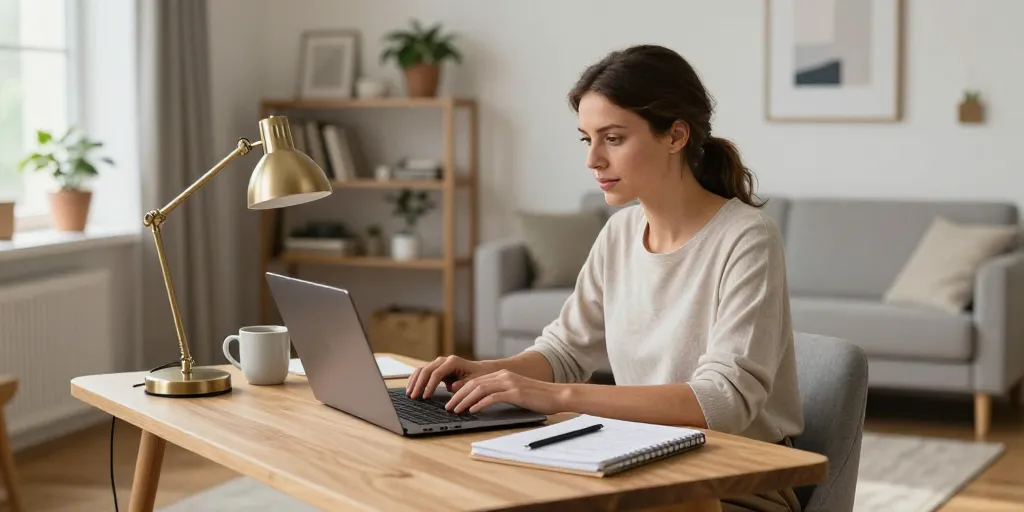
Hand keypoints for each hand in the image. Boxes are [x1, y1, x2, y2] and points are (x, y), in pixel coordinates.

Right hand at [406, 355, 494, 398]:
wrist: (480, 370)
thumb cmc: (478, 376)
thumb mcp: (474, 381)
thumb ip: (463, 384)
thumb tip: (452, 387)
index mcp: (453, 362)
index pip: (437, 373)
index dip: (429, 386)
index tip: (425, 397)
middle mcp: (444, 360)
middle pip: (426, 370)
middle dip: (418, 384)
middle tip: (413, 397)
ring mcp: (438, 363)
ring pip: (421, 370)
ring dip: (414, 382)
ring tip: (409, 394)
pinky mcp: (436, 368)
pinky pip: (422, 372)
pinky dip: (416, 380)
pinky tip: (411, 388)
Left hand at [445, 369, 566, 414]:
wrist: (558, 395)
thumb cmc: (538, 397)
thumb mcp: (516, 392)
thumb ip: (501, 393)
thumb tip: (483, 402)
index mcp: (503, 375)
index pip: (476, 381)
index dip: (461, 390)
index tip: (451, 399)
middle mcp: (504, 376)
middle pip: (474, 383)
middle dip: (458, 396)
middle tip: (448, 406)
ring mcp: (510, 383)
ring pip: (480, 389)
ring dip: (465, 400)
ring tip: (456, 410)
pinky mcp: (516, 393)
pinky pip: (493, 397)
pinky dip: (480, 404)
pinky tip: (473, 410)